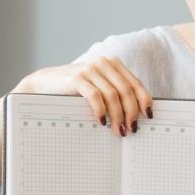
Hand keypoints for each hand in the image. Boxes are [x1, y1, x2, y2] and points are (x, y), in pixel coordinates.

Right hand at [16, 57, 153, 139]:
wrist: (45, 83)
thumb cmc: (76, 89)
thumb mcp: (99, 87)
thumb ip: (115, 94)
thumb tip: (136, 116)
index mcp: (113, 64)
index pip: (135, 83)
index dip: (144, 101)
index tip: (149, 117)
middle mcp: (103, 63)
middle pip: (126, 90)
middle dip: (131, 112)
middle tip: (132, 129)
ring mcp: (90, 69)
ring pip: (113, 95)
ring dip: (118, 116)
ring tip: (119, 130)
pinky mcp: (77, 78)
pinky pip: (95, 96)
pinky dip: (101, 111)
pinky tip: (102, 121)